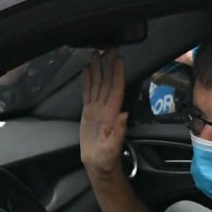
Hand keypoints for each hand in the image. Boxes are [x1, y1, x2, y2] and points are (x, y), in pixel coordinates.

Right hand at [80, 48, 128, 178]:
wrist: (97, 165)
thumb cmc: (105, 159)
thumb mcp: (111, 148)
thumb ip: (118, 131)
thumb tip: (124, 114)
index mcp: (111, 113)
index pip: (116, 89)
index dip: (117, 73)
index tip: (118, 58)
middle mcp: (105, 107)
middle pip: (107, 82)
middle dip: (108, 64)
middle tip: (109, 47)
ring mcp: (97, 109)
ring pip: (98, 84)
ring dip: (98, 68)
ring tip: (96, 53)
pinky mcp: (89, 112)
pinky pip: (88, 92)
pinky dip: (88, 80)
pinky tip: (86, 70)